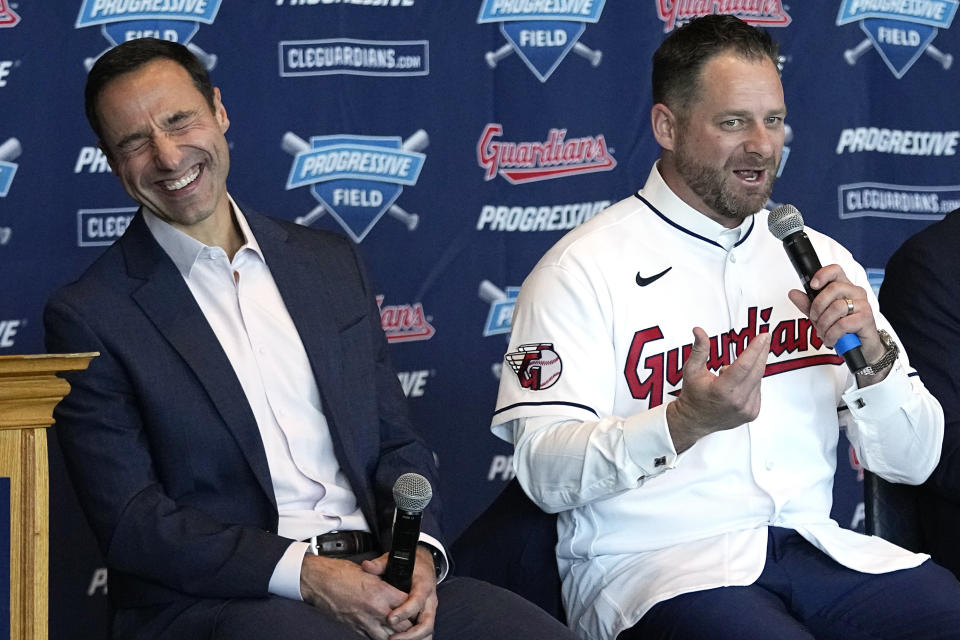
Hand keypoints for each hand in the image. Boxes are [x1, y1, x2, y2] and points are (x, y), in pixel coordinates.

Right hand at [299, 552, 412, 639]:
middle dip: (410, 625)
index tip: (418, 607)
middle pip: (403, 626)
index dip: (415, 607)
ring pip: (390, 637)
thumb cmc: (341, 574)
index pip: (408, 605)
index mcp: (382, 592)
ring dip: (398, 635)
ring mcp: (366, 622)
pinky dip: (382, 637)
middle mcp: (376, 610)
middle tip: (414, 624)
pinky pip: (374, 638)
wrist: (320, 582)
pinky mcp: (356, 629)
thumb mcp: (370, 574)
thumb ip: (386, 585)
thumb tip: (397, 592)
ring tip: (403, 633)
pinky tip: (387, 634)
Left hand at [361, 546, 437, 639]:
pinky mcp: (427, 616)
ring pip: (427, 631)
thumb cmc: (411, 563)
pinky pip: (425, 633)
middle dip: (410, 634)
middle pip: (426, 623)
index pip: (418, 600)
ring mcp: (430, 610)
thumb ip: (381, 564)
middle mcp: (430, 600)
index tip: (390, 619)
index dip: (405, 612)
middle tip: (391, 639)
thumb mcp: (397, 559)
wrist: (425, 563)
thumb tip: (366, 566)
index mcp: (424, 585)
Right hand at [666, 327, 770, 452]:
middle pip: (756, 370)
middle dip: (762, 352)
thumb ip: (699, 349)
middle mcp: (737, 401)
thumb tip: (699, 331)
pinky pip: (758, 390)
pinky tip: (738, 383)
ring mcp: (746, 409)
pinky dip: (752, 381)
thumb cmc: (693, 396)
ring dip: (752, 369)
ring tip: (732, 371)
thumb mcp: (691, 370)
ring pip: (758, 380)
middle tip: (764, 338)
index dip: (755, 348)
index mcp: (722, 390)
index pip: (744, 365)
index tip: (763, 336)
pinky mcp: (752, 413)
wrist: (694, 421)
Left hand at [787, 264, 888, 382]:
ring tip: (824, 333)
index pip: (835, 270)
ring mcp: (863, 305)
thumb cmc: (842, 329)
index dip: (823, 275)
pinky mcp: (867, 319)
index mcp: (844, 287)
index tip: (813, 285)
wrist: (861, 348)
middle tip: (816, 320)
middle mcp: (856, 292)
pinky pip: (843, 324)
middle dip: (817, 307)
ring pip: (836, 307)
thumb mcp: (820, 316)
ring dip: (824, 324)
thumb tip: (793, 293)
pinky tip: (832, 340)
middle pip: (833, 289)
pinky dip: (832, 335)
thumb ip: (807, 304)